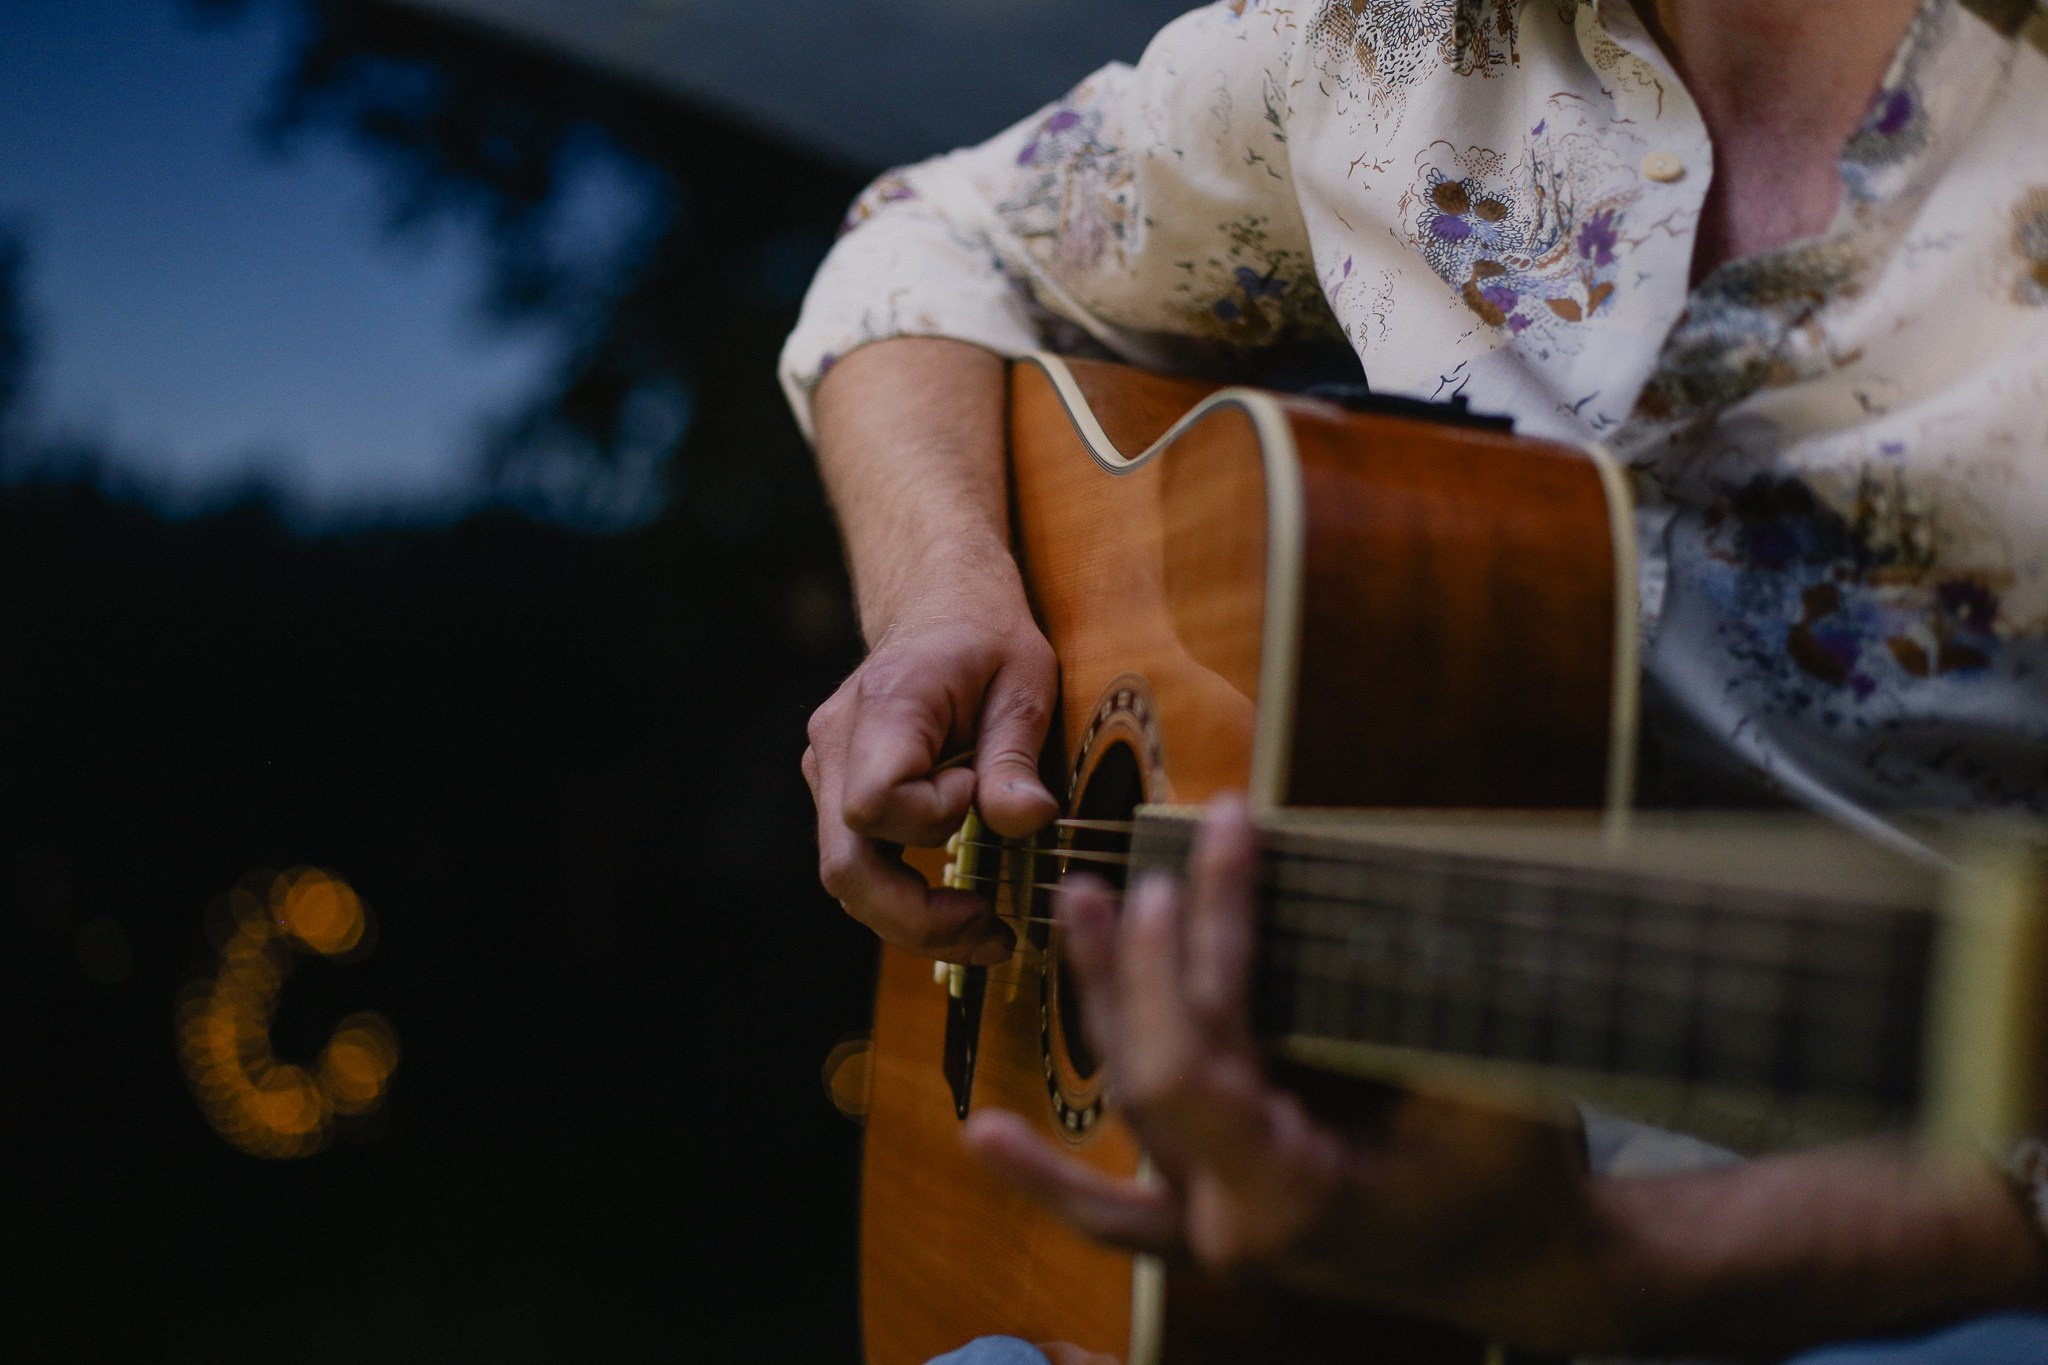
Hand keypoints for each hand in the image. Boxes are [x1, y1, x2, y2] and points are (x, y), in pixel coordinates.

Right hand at [803, 571, 1058, 962]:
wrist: (937, 602)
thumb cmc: (985, 635)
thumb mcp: (1025, 680)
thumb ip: (1015, 753)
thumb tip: (1024, 822)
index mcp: (883, 708)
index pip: (874, 802)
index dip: (931, 819)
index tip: (979, 788)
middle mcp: (836, 745)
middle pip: (844, 865)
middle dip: (917, 916)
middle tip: (992, 931)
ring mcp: (826, 772)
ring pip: (845, 875)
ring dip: (913, 919)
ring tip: (987, 930)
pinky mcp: (837, 792)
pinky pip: (859, 861)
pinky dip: (905, 895)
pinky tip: (960, 904)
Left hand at [962, 796, 1625, 1353]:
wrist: (1532, 1270)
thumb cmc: (1518, 1180)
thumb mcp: (1491, 1088)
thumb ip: (1421, 1009)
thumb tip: (1377, 891)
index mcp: (1289, 1194)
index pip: (1198, 1059)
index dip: (1196, 951)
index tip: (1209, 857)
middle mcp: (1232, 1222)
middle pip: (1154, 1070)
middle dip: (1149, 957)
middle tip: (1155, 864)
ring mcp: (1218, 1229)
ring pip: (1133, 1108)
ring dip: (1103, 1003)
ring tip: (1078, 906)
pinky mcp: (1221, 1222)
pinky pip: (1124, 1211)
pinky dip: (1057, 1179)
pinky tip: (988, 1136)